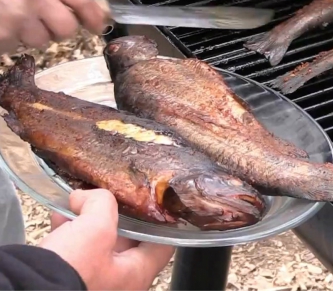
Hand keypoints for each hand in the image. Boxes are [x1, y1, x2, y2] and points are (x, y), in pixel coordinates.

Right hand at [0, 0, 106, 53]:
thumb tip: (79, 4)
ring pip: (40, 41)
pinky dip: (6, 40)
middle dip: (59, 29)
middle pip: (67, 29)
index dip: (94, 16)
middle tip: (45, 21)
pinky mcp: (1, 36)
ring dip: (30, 34)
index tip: (97, 25)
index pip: (83, 0)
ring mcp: (17, 18)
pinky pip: (13, 47)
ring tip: (11, 16)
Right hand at [40, 189, 174, 290]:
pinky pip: (77, 252)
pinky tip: (60, 217)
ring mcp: (96, 282)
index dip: (160, 221)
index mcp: (136, 275)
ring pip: (98, 244)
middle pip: (128, 241)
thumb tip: (89, 196)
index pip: (162, 245)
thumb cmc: (69, 270)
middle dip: (115, 215)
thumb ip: (103, 204)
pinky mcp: (71, 278)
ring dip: (88, 220)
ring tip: (78, 203)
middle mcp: (119, 283)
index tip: (155, 203)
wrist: (25, 289)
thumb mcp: (96, 228)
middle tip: (109, 197)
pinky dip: (70, 232)